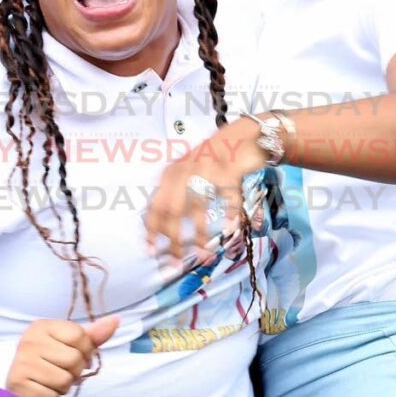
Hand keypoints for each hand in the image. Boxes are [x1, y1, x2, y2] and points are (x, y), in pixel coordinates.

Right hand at [6, 315, 119, 396]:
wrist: (16, 378)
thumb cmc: (48, 358)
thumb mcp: (68, 342)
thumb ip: (92, 334)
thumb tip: (117, 320)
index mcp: (42, 326)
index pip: (79, 336)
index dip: (86, 350)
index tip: (79, 356)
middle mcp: (29, 341)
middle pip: (74, 360)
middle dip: (75, 371)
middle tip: (63, 371)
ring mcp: (21, 363)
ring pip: (64, 381)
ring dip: (64, 387)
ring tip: (52, 381)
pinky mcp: (17, 386)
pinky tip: (43, 391)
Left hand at [146, 118, 266, 259]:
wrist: (244, 134)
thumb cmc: (216, 159)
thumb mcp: (189, 173)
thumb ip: (176, 195)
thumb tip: (164, 231)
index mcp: (171, 173)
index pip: (155, 205)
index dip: (151, 229)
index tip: (151, 251)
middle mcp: (185, 170)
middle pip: (172, 210)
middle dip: (173, 240)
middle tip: (176, 261)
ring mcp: (207, 168)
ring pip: (198, 208)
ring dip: (200, 235)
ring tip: (203, 254)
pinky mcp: (229, 170)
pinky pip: (228, 199)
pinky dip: (229, 215)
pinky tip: (230, 227)